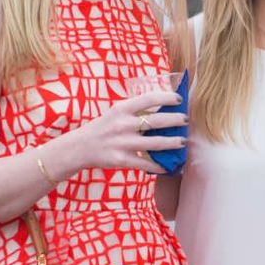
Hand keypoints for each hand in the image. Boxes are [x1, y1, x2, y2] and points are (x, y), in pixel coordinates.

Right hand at [72, 91, 186, 173]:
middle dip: (176, 120)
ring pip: (156, 144)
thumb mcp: (115, 113)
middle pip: (157, 121)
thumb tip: (162, 107)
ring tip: (182, 142)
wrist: (79, 148)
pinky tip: (169, 166)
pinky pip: (146, 164)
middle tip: (185, 120)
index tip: (178, 99)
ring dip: (173, 143)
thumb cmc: (102, 127)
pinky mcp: (122, 160)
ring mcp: (123, 143)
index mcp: (122, 109)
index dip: (167, 97)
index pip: (149, 98)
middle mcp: (123, 125)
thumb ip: (135, 110)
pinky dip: (159, 166)